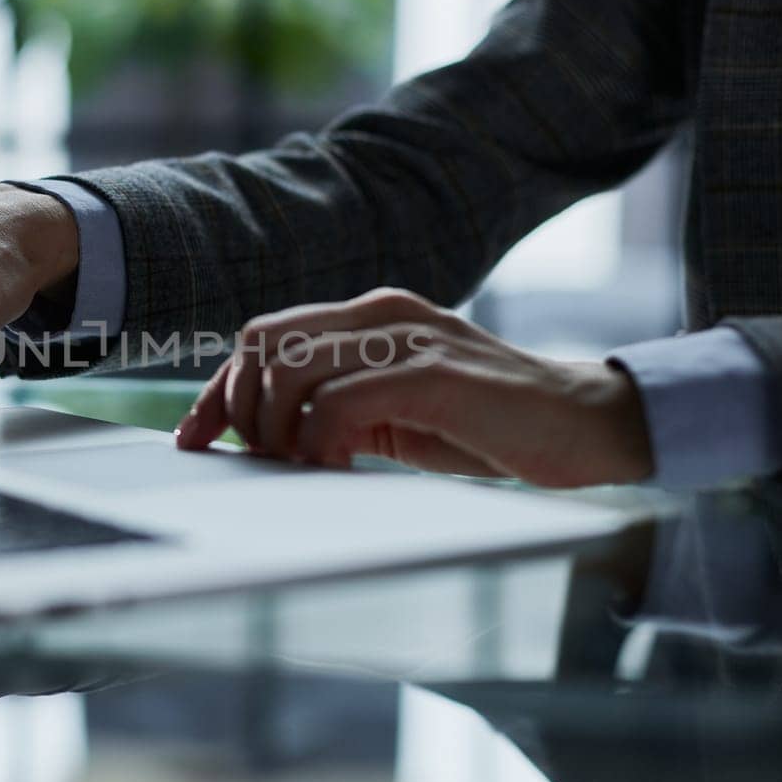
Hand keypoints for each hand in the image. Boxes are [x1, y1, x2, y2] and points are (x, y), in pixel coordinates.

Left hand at [174, 288, 653, 488]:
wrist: (587, 424)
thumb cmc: (491, 425)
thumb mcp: (399, 410)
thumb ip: (341, 404)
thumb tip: (267, 434)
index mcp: (371, 313)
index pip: (264, 335)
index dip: (219, 388)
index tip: (195, 438)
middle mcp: (383, 311)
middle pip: (262, 340)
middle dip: (237, 405)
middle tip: (252, 460)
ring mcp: (409, 338)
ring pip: (290, 366)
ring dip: (274, 426)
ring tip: (296, 467)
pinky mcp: (433, 375)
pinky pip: (339, 401)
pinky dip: (318, 441)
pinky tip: (336, 470)